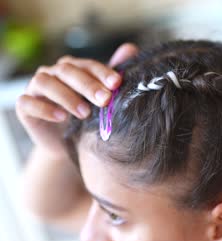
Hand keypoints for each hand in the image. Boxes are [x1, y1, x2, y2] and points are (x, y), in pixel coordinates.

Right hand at [16, 43, 138, 157]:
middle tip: (105, 100)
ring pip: (46, 83)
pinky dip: (45, 108)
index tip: (117, 83)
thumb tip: (131, 48)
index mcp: (73, 68)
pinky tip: (61, 117)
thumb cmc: (87, 117)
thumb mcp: (102, 99)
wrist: (67, 144)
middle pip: (68, 71)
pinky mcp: (24, 106)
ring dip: (67, 96)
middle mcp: (53, 73)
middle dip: (88, 85)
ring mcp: (35, 88)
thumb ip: (113, 76)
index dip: (102, 72)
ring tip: (85, 113)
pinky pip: (29, 102)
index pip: (87, 65)